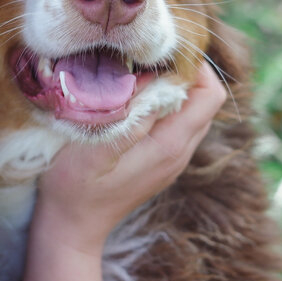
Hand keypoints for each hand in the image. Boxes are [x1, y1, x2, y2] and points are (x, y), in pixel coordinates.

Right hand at [32, 62, 227, 254]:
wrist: (71, 229)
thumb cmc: (75, 187)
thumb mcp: (96, 148)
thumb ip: (132, 117)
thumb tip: (158, 82)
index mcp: (170, 146)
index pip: (210, 95)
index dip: (195, 66)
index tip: (160, 51)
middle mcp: (179, 153)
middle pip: (205, 100)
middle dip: (184, 71)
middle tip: (146, 57)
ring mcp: (171, 159)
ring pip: (192, 111)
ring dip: (173, 87)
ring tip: (137, 74)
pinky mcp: (160, 162)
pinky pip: (176, 124)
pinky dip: (163, 104)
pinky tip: (132, 99)